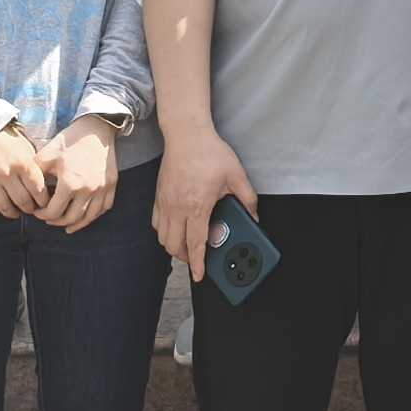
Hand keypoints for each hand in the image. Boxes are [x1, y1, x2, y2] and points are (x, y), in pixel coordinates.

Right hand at [0, 127, 50, 219]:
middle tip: (31, 210)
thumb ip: (34, 167)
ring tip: (16, 212)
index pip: (38, 191)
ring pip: (4, 207)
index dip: (43, 201)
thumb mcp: (26, 148)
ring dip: (12, 213)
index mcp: (23, 163)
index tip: (44, 204)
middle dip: (29, 209)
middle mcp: (7, 173)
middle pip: (22, 202)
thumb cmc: (7, 139)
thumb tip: (43, 187)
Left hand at [37, 120, 118, 231]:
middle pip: (70, 218)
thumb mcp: (46, 156)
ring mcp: (102, 189)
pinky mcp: (111, 185)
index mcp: (70, 184)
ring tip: (64, 225)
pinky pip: (103, 208)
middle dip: (55, 221)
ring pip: (88, 217)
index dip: (42, 215)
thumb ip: (36, 177)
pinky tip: (84, 217)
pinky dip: (93, 216)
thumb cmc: (69, 141)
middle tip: (47, 218)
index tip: (37, 212)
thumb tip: (29, 194)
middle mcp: (88, 190)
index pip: (53, 212)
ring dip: (74, 223)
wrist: (96, 129)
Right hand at [153, 127, 255, 280]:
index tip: (199, 275)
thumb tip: (253, 215)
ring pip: (163, 237)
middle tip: (196, 259)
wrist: (186, 135)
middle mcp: (178, 207)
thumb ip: (247, 198)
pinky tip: (175, 229)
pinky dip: (164, 232)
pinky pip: (156, 223)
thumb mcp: (236, 175)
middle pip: (174, 246)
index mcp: (197, 206)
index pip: (196, 243)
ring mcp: (165, 202)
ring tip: (187, 246)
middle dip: (185, 258)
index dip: (197, 263)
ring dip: (173, 246)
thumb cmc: (209, 152)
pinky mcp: (158, 196)